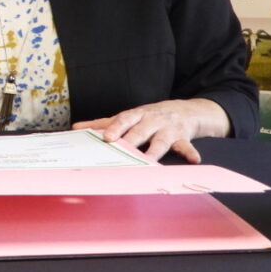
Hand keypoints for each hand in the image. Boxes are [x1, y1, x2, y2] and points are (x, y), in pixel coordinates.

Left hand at [73, 98, 227, 162]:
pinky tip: (193, 160)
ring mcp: (167, 129)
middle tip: (122, 149)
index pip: (123, 120)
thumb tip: (76, 128)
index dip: (114, 128)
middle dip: (130, 140)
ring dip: (154, 150)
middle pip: (139, 131)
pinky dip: (190, 153)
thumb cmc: (150, 116)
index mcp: (136, 115)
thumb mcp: (129, 117)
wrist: (186, 110)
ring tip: (149, 160)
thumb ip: (104, 123)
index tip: (105, 137)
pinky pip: (186, 146)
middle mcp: (151, 120)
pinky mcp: (183, 138)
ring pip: (160, 140)